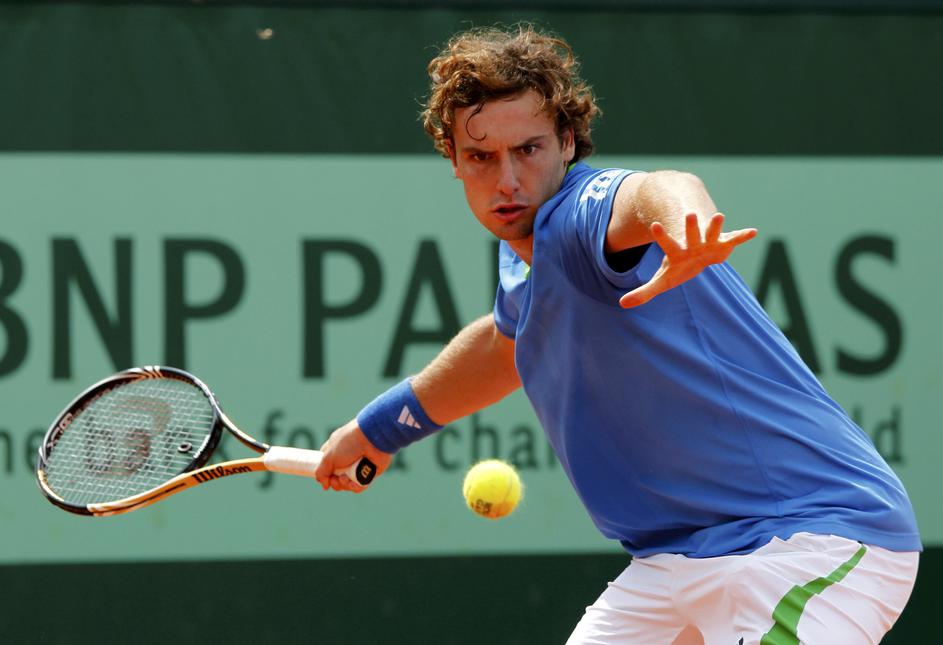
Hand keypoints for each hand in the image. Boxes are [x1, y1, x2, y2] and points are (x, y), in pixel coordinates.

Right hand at [315, 419, 393, 491]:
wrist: (372, 439)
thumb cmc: (349, 443)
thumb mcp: (328, 457)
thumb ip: (321, 472)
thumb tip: (324, 485)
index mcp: (336, 450)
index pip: (327, 466)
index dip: (326, 475)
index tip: (325, 477)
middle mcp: (347, 458)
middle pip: (336, 479)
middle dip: (335, 482)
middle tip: (336, 479)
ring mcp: (359, 466)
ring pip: (348, 484)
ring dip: (344, 485)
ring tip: (346, 479)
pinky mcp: (370, 472)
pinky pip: (360, 485)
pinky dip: (356, 487)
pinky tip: (354, 484)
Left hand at [619, 212, 756, 307]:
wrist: (696, 250)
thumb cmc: (679, 266)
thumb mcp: (663, 280)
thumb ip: (645, 291)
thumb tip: (622, 304)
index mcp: (677, 252)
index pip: (667, 243)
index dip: (661, 235)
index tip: (654, 225)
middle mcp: (692, 243)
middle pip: (691, 234)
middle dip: (691, 226)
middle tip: (690, 214)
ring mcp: (708, 242)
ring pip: (712, 232)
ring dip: (715, 225)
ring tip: (719, 215)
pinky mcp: (723, 244)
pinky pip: (734, 239)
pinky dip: (742, 236)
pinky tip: (753, 232)